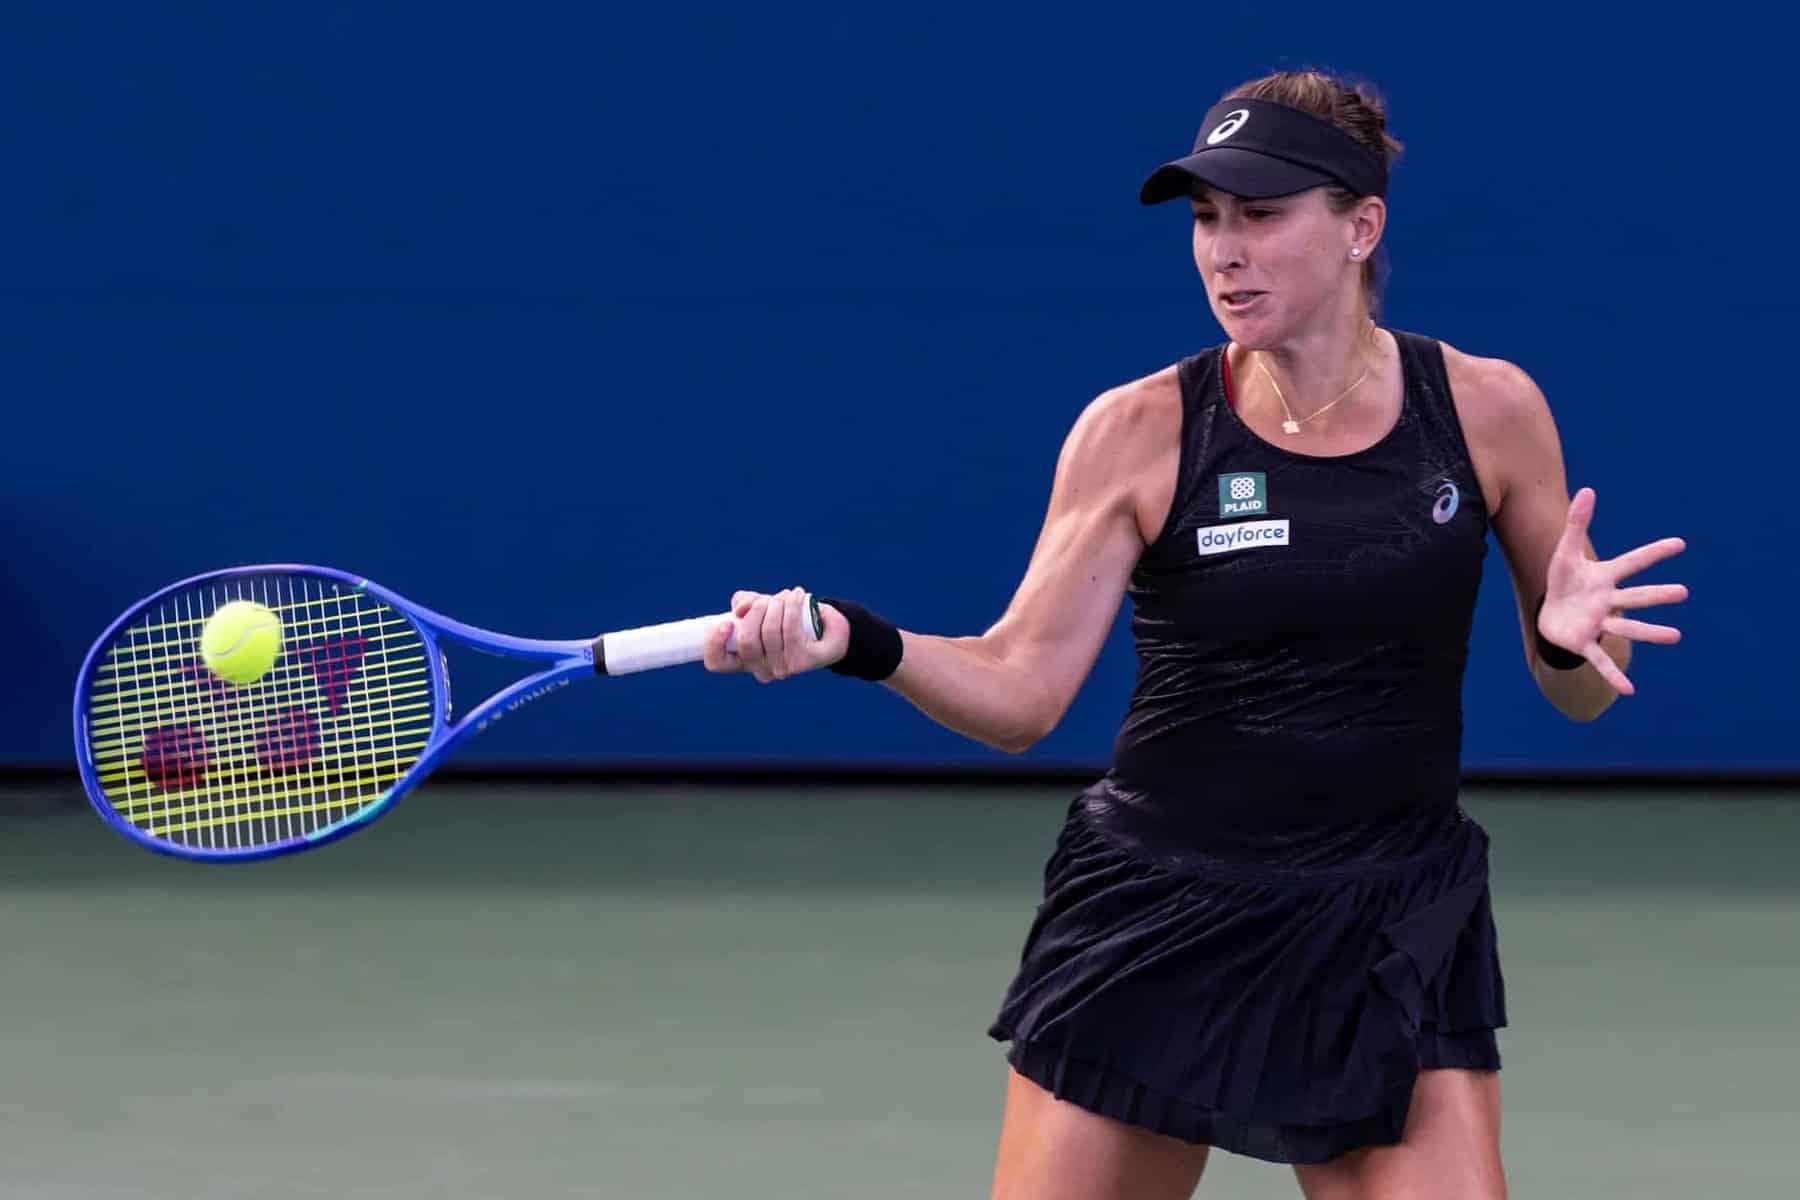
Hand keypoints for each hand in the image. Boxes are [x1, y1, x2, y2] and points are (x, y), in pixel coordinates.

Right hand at [701, 587, 850, 681]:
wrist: (828, 627)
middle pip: (747, 642)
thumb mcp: (759, 606)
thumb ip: (743, 603)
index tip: (725, 622)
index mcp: (743, 659)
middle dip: (756, 611)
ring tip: (786, 596)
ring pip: (770, 633)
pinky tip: (798, 595)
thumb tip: (740, 610)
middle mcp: (761, 669)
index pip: (717, 662)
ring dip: (777, 605)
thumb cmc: (787, 617)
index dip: (714, 644)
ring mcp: (783, 669)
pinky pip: (792, 631)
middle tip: (769, 600)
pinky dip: (793, 606)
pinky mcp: (804, 662)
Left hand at [1538, 487, 1687, 695]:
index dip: (1653, 552)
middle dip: (1656, 595)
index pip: (1632, 562)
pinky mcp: (1585, 642)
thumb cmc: (1564, 581)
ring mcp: (1599, 623)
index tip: (1680, 543)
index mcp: (1605, 577)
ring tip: (1675, 636)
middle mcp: (1608, 601)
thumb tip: (1588, 490)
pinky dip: (1612, 674)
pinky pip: (1600, 659)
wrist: (1551, 612)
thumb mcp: (1565, 552)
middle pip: (1635, 596)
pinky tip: (1629, 690)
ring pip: (1626, 628)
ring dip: (1649, 632)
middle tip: (1682, 592)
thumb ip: (1577, 523)